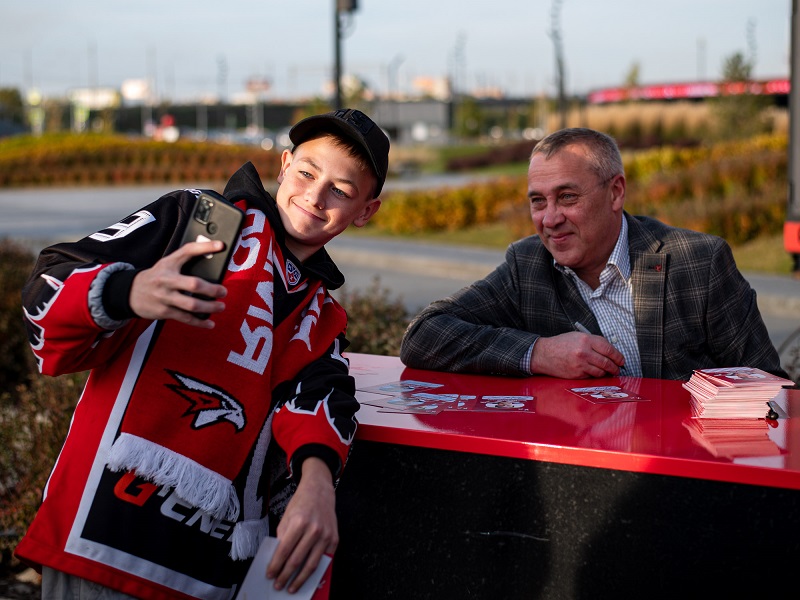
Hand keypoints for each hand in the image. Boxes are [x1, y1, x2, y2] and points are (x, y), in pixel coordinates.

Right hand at [128, 240, 227, 327]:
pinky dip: (199, 322)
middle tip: (223, 291)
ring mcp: (165, 297)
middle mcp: (167, 280)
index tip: (221, 245)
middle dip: (212, 289)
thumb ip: (185, 261)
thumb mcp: (167, 264)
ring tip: (221, 306)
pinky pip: (185, 318)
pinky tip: (209, 323)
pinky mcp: (164, 311)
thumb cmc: (157, 276)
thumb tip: (212, 260)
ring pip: (191, 305)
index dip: (205, 247)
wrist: (130, 292)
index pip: (188, 251)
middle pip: (193, 284)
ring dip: (210, 307)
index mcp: (169, 264)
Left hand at [267, 457, 336, 593]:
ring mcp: (326, 535)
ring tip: (292, 587)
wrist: (320, 490)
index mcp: (299, 522)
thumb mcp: (287, 516)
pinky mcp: (334, 539)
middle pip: (297, 560)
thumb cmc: (301, 502)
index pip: (284, 550)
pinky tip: (308, 577)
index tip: (270, 575)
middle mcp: (314, 530)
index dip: (276, 565)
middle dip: (286, 575)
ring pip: (312, 564)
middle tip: (278, 585)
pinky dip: (316, 570)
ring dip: (300, 579)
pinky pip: (325, 560)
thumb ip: (283, 537)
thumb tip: (278, 558)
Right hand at [531, 331, 625, 377]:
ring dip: (606, 373)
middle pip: (607, 362)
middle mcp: (584, 352)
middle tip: (617, 369)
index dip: (618, 356)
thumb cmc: (561, 344)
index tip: (621, 360)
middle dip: (615, 367)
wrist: (544, 354)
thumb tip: (610, 351)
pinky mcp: (576, 374)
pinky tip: (594, 372)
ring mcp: (580, 365)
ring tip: (608, 372)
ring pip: (601, 372)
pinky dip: (594, 375)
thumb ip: (594, 342)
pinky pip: (591, 377)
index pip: (609, 349)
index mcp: (586, 340)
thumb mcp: (578, 336)